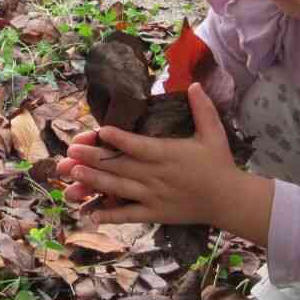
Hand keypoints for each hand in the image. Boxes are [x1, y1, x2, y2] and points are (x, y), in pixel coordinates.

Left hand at [58, 83, 242, 228]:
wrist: (228, 200)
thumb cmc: (219, 164)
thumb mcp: (214, 133)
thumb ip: (203, 108)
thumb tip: (195, 84)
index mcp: (169, 154)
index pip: (140, 146)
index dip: (120, 139)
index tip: (100, 131)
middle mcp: (157, 176)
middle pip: (121, 166)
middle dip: (94, 158)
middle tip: (70, 151)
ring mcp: (154, 196)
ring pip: (119, 189)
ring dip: (95, 181)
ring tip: (74, 174)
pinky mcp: (154, 213)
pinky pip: (128, 215)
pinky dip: (109, 215)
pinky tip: (89, 213)